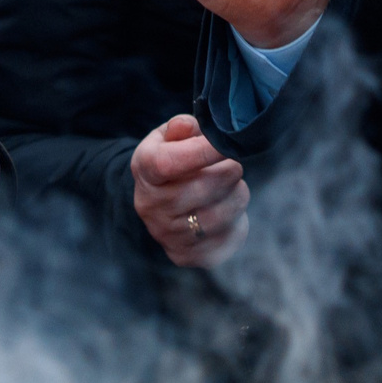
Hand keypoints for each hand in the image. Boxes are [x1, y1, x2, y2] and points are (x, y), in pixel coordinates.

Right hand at [132, 115, 247, 268]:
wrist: (158, 202)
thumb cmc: (171, 160)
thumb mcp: (168, 137)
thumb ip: (181, 127)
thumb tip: (189, 127)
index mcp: (144, 170)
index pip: (168, 163)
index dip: (203, 151)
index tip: (226, 144)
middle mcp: (150, 206)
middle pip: (202, 188)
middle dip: (229, 171)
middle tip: (232, 163)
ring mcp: (167, 234)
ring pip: (221, 214)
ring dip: (237, 195)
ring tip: (232, 186)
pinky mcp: (186, 255)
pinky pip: (227, 238)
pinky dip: (236, 221)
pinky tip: (227, 209)